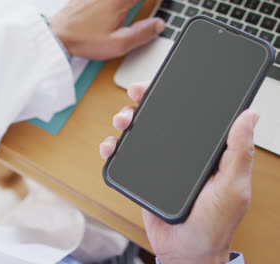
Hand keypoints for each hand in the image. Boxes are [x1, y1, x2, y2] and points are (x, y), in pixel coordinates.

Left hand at [49, 0, 164, 59]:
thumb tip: (158, 25)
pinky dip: (116, 4)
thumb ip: (141, 34)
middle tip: (150, 5)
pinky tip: (117, 8)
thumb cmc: (83, 41)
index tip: (161, 3)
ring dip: (129, 3)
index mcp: (119, 1)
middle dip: (143, 1)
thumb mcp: (117, 44)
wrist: (56, 37)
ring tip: (133, 8)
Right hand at [100, 82, 258, 263]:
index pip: (188, 115)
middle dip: (144, 101)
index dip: (174, 95)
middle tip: (137, 95)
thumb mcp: (232, 186)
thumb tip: (250, 115)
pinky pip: (123, 157)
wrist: (186, 251)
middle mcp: (179, 153)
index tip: (162, 82)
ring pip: (137, 132)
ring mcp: (158, 163)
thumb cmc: (215, 224)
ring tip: (122, 122)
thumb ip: (238, 152)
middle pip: (158, 117)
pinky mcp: (141, 176)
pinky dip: (112, 148)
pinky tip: (110, 147)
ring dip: (125, 120)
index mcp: (202, 150)